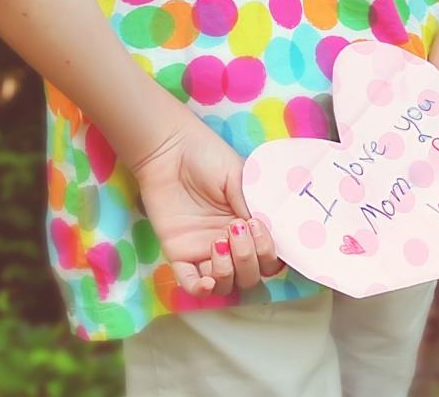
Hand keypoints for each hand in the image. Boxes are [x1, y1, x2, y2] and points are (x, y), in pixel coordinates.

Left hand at [130, 114, 282, 297]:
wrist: (169, 150)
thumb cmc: (207, 157)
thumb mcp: (241, 178)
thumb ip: (254, 207)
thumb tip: (268, 233)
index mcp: (250, 227)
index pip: (269, 259)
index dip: (269, 253)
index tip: (258, 226)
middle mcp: (231, 244)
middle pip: (250, 277)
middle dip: (248, 258)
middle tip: (235, 228)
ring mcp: (204, 252)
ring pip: (226, 285)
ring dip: (228, 271)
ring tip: (219, 242)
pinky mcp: (179, 254)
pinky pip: (190, 284)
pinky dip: (201, 289)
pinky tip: (207, 280)